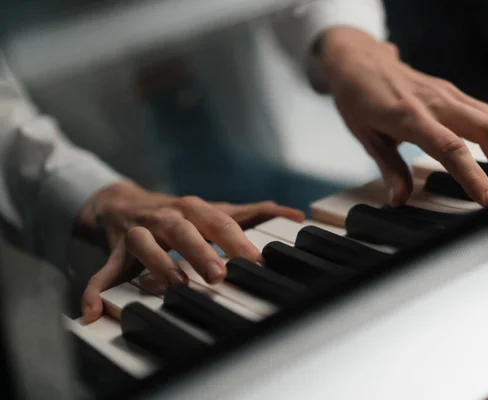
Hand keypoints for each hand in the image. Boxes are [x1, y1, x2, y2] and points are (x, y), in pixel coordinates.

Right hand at [79, 181, 303, 322]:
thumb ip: (253, 213)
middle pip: (184, 230)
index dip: (238, 241)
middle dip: (201, 251)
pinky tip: (92, 312)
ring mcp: (139, 232)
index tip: (258, 263)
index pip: (220, 222)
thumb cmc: (178, 213)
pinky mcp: (115, 251)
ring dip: (158, 263)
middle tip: (218, 275)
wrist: (122, 203)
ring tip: (173, 285)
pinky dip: (95, 291)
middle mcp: (167, 217)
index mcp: (193, 209)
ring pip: (144, 244)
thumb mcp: (214, 210)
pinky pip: (103, 271)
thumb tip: (295, 215)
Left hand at [318, 27, 487, 205]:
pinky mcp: (453, 92)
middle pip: (486, 129)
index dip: (474, 176)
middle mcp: (435, 102)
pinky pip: (487, 110)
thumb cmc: (358, 97)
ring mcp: (448, 94)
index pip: (450, 149)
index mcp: (409, 116)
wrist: (358, 60)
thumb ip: (389, 168)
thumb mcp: (366, 136)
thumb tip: (399, 199)